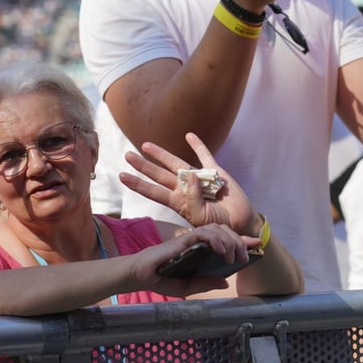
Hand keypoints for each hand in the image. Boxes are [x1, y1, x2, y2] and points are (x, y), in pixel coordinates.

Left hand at [120, 133, 255, 234]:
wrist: (240, 224)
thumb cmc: (219, 226)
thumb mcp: (201, 219)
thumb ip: (193, 200)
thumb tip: (190, 176)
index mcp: (178, 202)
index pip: (153, 191)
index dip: (138, 184)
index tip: (122, 176)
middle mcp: (184, 189)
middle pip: (159, 175)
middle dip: (143, 166)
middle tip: (127, 155)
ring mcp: (198, 179)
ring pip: (176, 163)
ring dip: (162, 154)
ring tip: (145, 146)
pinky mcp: (215, 172)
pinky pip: (205, 156)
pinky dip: (198, 146)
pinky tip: (189, 136)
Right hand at [129, 224, 260, 296]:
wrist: (140, 275)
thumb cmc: (161, 279)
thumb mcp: (188, 286)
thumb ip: (205, 283)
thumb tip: (225, 282)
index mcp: (201, 251)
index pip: (225, 240)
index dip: (242, 241)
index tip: (257, 246)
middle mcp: (199, 242)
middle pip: (226, 232)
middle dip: (241, 242)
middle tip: (246, 256)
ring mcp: (191, 239)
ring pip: (218, 229)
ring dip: (230, 241)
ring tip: (234, 257)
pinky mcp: (184, 239)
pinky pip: (204, 233)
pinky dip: (216, 239)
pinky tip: (221, 251)